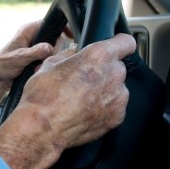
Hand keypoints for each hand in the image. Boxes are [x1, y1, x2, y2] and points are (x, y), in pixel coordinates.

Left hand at [0, 19, 67, 115]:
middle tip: (46, 60)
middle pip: (55, 38)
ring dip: (49, 60)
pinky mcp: (37, 57)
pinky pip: (49, 59)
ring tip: (37, 68)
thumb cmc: (2, 64)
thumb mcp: (19, 58)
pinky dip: (46, 65)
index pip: (49, 23)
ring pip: (53, 50)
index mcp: (28, 31)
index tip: (70, 34)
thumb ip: (35, 52)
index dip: (61, 27)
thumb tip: (50, 48)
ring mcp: (36, 47)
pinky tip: (37, 70)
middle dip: (54, 51)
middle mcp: (33, 37)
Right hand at [0, 32, 135, 168]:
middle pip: (117, 67)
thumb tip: (73, 52)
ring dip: (104, 90)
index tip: (115, 49)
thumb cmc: (43, 95)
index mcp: (99, 55)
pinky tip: (85, 111)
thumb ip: (69, 54)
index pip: (126, 42)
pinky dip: (103, 108)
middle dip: (104, 71)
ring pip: (116, 88)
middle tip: (84, 80)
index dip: (119, 44)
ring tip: (81, 99)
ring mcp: (118, 97)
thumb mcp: (50, 63)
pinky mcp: (117, 117)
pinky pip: (114, 107)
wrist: (42, 127)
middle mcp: (114, 74)